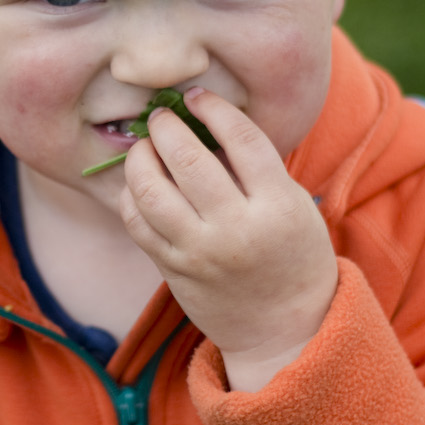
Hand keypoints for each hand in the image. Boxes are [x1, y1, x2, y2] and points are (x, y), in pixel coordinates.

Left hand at [118, 87, 337, 391]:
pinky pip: (138, 223)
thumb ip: (254, 168)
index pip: (240, 138)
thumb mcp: (292, 204)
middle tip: (160, 117)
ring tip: (144, 147)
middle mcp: (235, 228)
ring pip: (151, 191)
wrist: (286, 328)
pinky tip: (138, 184)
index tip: (197, 96)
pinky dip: (131, 196)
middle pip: (187, 159)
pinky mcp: (173, 270)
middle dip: (166, 127)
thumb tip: (203, 123)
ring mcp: (199, 252)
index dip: (214, 108)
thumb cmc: (293, 255)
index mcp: (276, 205)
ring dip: (139, 158)